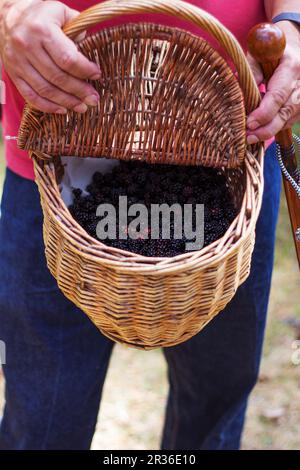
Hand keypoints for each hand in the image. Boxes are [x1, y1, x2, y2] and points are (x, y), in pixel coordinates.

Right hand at [0, 0, 100, 113]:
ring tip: (82, 107)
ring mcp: (18, 62)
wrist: (9, 18)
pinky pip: (31, 96)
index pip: (67, 58)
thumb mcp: (61, 13)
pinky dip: (48, 107)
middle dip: (79, 91)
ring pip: (45, 90)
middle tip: (94, 99)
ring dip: (67, 102)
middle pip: (58, 77)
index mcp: (42, 29)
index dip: (84, 70)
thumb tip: (90, 56)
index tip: (97, 75)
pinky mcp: (13, 74)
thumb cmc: (42, 16)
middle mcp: (27, 45)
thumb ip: (78, 30)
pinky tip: (62, 109)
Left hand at [247, 21, 299, 142]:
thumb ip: (251, 71)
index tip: (248, 123)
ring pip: (287, 120)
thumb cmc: (271, 54)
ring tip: (250, 137)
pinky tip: (260, 131)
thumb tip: (242, 92)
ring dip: (268, 131)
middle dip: (265, 129)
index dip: (263, 113)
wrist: (293, 52)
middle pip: (285, 113)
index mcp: (291, 67)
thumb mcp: (259, 55)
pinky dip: (274, 128)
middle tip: (248, 137)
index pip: (278, 96)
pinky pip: (289, 121)